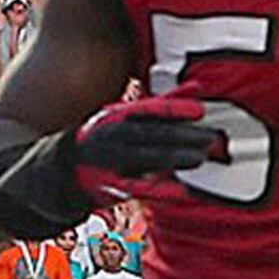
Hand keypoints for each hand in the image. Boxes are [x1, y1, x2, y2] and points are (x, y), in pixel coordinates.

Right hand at [70, 90, 227, 178]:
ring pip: (146, 158)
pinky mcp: (113, 185)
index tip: (201, 111)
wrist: (67, 166)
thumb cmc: (110, 136)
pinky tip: (182, 191)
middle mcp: (115, 136)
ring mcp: (112, 161)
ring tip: (200, 158)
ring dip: (174, 158)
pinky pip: (139, 188)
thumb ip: (165, 104)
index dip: (175, 109)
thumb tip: (197, 88)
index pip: (150, 110)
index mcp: (120, 116)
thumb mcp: (130, 116)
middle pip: (152, 134)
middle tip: (211, 138)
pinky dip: (160, 190)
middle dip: (182, 136)